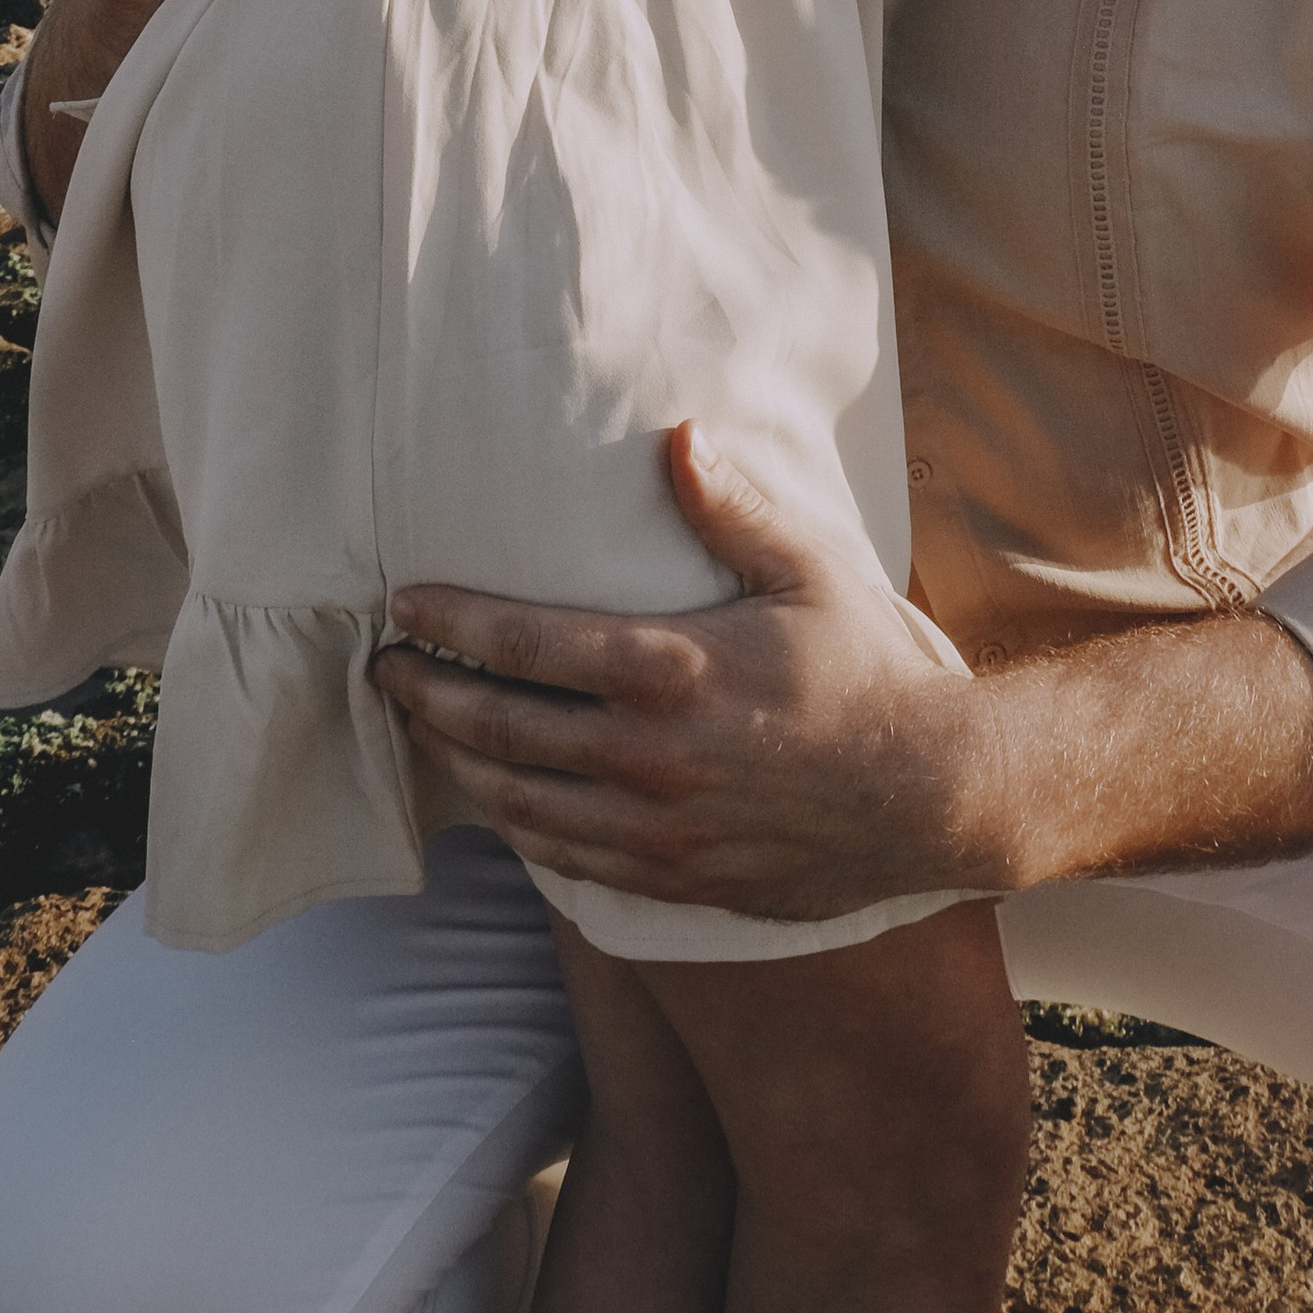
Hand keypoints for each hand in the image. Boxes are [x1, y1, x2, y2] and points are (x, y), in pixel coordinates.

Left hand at [377, 429, 991, 917]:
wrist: (927, 796)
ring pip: (518, 801)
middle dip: (428, 696)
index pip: (523, 645)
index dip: (450, 625)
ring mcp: (654, 828)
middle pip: (498, 729)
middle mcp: (646, 756)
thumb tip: (678, 436)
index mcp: (668, 670)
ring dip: (458, 764)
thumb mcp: (808, 571)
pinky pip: (565, 857)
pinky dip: (514, 825)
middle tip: (384, 670)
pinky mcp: (672, 876)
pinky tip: (496, 801)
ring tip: (422, 729)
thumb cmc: (866, 672)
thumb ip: (732, 506)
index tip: (402, 607)